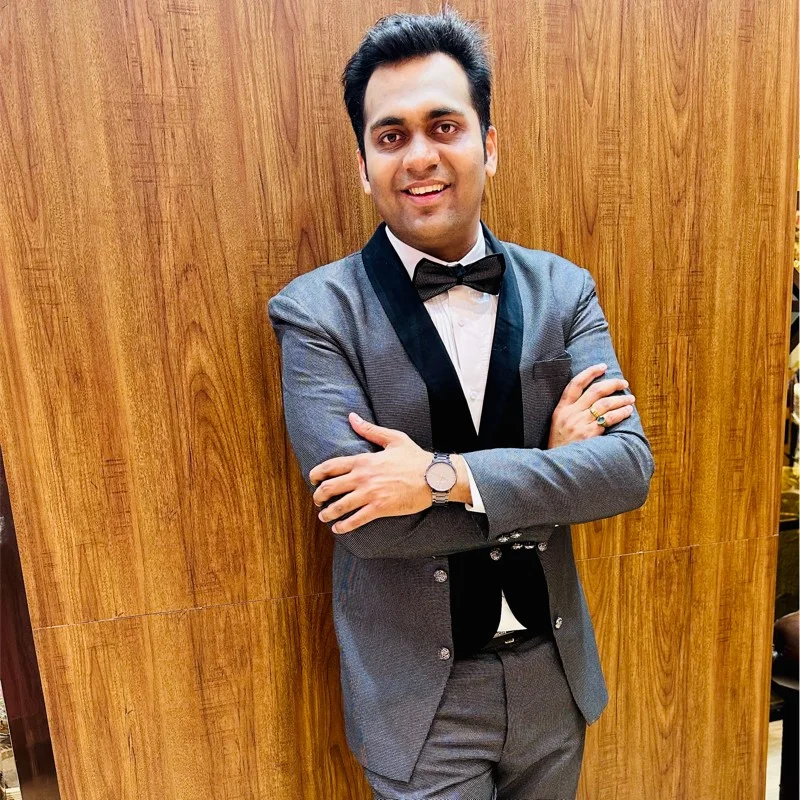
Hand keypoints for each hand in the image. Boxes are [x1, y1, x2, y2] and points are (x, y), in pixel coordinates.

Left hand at [309, 413, 432, 533]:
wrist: (434, 477)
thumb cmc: (415, 457)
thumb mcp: (392, 438)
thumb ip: (369, 429)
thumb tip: (352, 417)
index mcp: (364, 460)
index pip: (331, 466)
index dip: (316, 474)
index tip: (312, 479)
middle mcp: (363, 477)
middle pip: (329, 487)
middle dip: (318, 495)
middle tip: (317, 500)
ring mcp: (370, 494)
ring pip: (339, 506)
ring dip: (327, 513)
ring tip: (323, 516)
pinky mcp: (380, 508)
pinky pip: (356, 520)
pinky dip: (344, 526)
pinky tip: (338, 528)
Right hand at [548, 363, 635, 447]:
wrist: (557, 465)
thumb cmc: (560, 444)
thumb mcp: (558, 423)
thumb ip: (571, 410)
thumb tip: (594, 398)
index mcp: (561, 409)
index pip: (576, 384)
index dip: (590, 372)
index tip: (603, 366)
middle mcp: (571, 414)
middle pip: (595, 391)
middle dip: (612, 384)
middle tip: (624, 383)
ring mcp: (580, 424)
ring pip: (605, 404)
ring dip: (621, 399)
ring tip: (630, 399)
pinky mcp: (590, 435)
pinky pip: (609, 419)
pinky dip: (621, 413)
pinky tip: (627, 412)